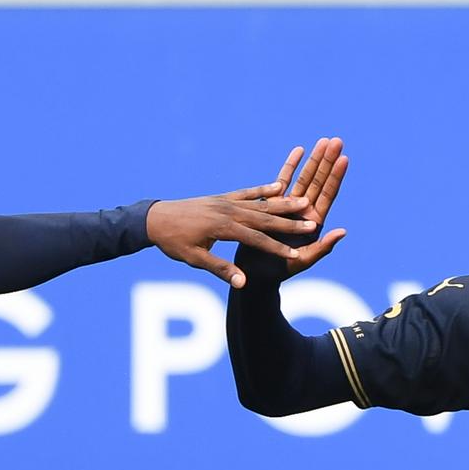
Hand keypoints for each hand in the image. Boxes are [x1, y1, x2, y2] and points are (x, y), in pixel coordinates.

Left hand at [146, 147, 319, 287]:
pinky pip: (247, 193)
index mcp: (222, 228)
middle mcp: (227, 211)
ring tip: (305, 202)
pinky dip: (263, 190)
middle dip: (289, 223)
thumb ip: (220, 269)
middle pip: (264, 219)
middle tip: (313, 223)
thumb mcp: (194, 259)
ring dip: (283, 204)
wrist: (155, 218)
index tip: (296, 254)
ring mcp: (226, 202)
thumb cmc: (173, 243)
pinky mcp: (222, 197)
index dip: (277, 248)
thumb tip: (243, 283)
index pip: (256, 240)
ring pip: (260, 203)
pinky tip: (279, 186)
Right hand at [252, 137, 349, 278]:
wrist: (257, 274)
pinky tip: (299, 151)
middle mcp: (303, 212)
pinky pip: (283, 182)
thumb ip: (323, 247)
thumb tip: (342, 232)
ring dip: (313, 160)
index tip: (343, 158)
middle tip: (336, 140)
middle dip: (327, 161)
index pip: (327, 194)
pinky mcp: (273, 205)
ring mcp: (289, 207)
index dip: (335, 176)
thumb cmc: (280, 271)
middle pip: (318, 181)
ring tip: (322, 141)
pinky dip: (291, 166)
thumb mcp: (304, 260)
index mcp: (312, 223)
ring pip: (304, 178)